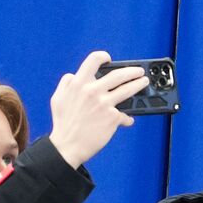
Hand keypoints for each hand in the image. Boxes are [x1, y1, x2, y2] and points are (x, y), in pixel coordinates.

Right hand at [48, 51, 150, 168]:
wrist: (68, 146)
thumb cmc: (63, 123)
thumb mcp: (58, 98)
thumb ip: (66, 83)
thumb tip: (74, 75)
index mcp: (78, 84)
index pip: (93, 60)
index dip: (103, 57)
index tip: (109, 59)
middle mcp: (93, 91)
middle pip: (118, 74)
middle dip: (132, 71)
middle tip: (139, 72)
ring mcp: (104, 104)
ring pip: (128, 90)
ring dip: (139, 84)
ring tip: (144, 83)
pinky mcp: (112, 118)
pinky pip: (124, 115)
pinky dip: (127, 117)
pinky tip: (128, 119)